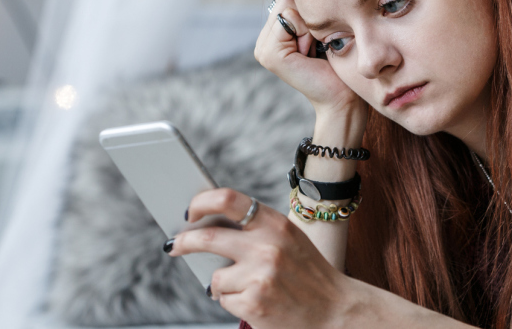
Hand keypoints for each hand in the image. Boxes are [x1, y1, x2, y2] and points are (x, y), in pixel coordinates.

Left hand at [169, 188, 355, 328]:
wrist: (337, 312)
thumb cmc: (308, 275)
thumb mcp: (289, 241)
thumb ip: (254, 231)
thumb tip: (205, 226)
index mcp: (276, 225)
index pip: (229, 199)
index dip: (201, 202)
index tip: (190, 211)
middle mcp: (267, 247)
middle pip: (207, 238)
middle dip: (184, 242)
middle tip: (174, 246)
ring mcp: (260, 277)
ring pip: (215, 278)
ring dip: (222, 286)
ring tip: (248, 289)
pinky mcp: (254, 304)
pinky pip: (224, 300)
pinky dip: (234, 303)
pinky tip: (257, 303)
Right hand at [256, 0, 363, 114]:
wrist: (344, 97)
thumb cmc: (339, 62)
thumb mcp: (321, 28)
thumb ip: (306, 8)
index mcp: (273, 34)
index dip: (310, 9)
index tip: (320, 36)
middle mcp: (263, 40)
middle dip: (308, 16)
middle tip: (317, 43)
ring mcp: (262, 48)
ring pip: (287, 5)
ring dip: (309, 24)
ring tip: (314, 48)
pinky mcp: (269, 54)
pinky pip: (288, 18)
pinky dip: (305, 31)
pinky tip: (310, 52)